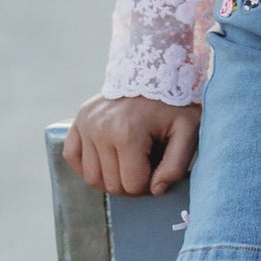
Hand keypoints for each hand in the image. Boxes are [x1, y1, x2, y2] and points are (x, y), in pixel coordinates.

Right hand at [63, 93, 200, 196]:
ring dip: (111, 178)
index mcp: (128, 133)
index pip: (132, 185)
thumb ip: (176, 165)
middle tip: (146, 166)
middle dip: (131, 184)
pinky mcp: (78, 120)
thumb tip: (155, 190)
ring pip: (91, 178)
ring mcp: (86, 124)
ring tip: (129, 162)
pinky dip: (88, 166)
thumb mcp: (188, 131)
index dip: (149, 186)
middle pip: (111, 185)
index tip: (158, 170)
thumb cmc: (173, 104)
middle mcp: (101, 129)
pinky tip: (107, 158)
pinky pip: (72, 157)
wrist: (153, 71)